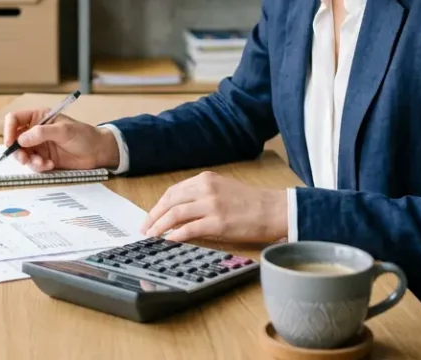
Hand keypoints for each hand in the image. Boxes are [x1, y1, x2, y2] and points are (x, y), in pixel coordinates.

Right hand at [3, 109, 119, 171]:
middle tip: (25, 158)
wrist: (98, 152)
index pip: (14, 119)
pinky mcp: (44, 158)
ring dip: (30, 161)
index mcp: (38, 117)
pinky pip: (33, 164)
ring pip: (22, 154)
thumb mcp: (64, 130)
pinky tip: (50, 164)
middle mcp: (35, 131)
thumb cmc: (84, 135)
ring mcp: (39, 145)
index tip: (10, 143)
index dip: (9, 130)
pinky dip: (39, 166)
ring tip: (43, 163)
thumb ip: (42, 133)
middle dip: (18, 150)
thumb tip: (22, 138)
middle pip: (14, 139)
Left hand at [141, 171, 287, 242]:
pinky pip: (188, 229)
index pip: (174, 191)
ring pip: (175, 214)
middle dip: (153, 216)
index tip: (151, 216)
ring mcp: (211, 205)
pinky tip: (168, 241)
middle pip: (170, 201)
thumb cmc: (253, 203)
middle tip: (145, 228)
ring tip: (152, 236)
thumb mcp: (224, 190)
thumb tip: (180, 212)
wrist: (275, 210)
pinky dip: (175, 235)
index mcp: (206, 179)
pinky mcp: (218, 222)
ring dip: (159, 226)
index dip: (159, 205)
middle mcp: (206, 189)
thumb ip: (202, 196)